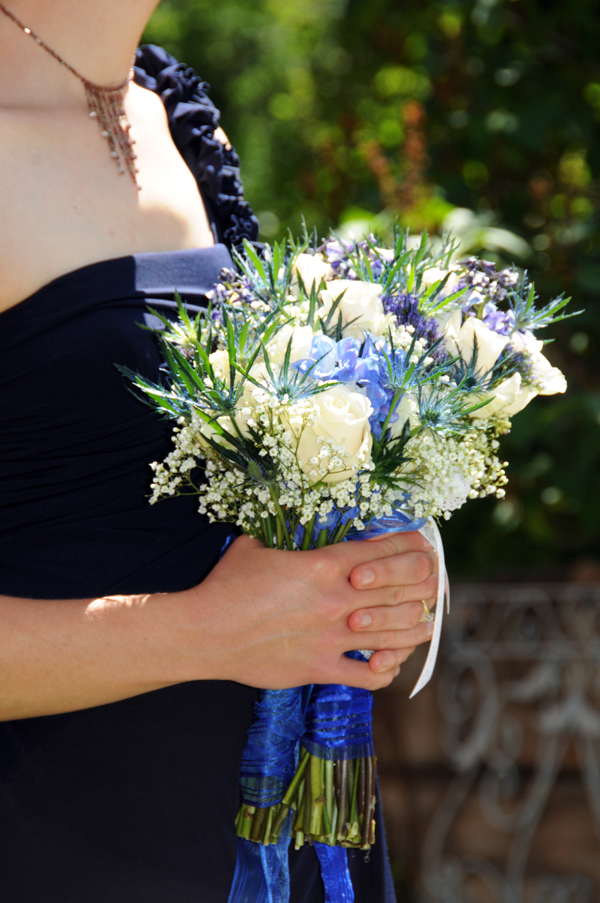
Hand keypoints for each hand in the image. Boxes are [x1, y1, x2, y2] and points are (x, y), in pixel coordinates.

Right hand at [189, 531, 435, 691]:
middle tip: (433, 581)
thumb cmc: (226, 586)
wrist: (206, 633)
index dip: (412, 547)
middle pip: (402, 589)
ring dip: (417, 626)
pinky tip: (389, 661)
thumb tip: (283, 530)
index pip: (386, 552)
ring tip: (426, 622)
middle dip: (425, 583)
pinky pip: (369, 675)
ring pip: (396, 632)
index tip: (424, 546)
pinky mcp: (321, 668)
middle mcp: (337, 601)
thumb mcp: (257, 548)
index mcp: (324, 565)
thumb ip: (282, 540)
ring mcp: (332, 638)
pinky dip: (387, 668)